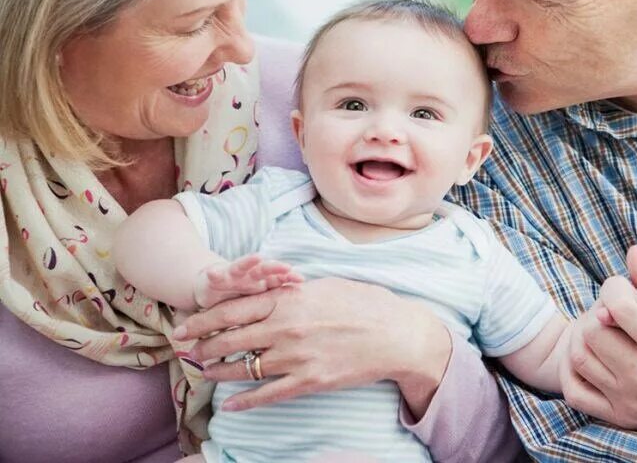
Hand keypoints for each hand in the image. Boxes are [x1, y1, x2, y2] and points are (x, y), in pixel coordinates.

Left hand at [172, 277, 451, 415]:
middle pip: (231, 339)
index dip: (204, 320)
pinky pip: (268, 394)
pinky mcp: (309, 381)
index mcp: (289, 300)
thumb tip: (272, 290)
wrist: (396, 335)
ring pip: (245, 368)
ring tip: (205, 374)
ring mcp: (296, 357)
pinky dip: (245, 402)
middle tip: (186, 352)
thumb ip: (294, 290)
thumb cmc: (366, 304)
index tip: (186, 327)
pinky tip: (230, 405)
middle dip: (203, 346)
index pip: (234, 309)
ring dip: (220, 373)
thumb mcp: (326, 286)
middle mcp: (286, 328)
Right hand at [193, 255, 303, 309]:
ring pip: (243, 267)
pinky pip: (215, 275)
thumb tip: (298, 331)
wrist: (214, 288)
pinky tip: (213, 273)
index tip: (300, 279)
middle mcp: (250, 277)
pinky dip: (214, 273)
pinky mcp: (215, 278)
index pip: (279, 279)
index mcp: (263, 284)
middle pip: (265, 271)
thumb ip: (275, 316)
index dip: (289, 278)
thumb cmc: (241, 302)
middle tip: (286, 267)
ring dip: (249, 262)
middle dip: (275, 268)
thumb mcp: (260, 309)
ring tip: (257, 258)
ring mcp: (233, 275)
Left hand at [560, 246, 636, 447]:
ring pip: (579, 358)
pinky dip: (573, 370)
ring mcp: (632, 404)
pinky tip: (594, 354)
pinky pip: (575, 393)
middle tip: (619, 309)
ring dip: (587, 335)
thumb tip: (630, 254)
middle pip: (593, 331)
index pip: (616, 306)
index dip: (616, 287)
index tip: (629, 289)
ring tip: (608, 329)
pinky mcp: (624, 420)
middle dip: (601, 309)